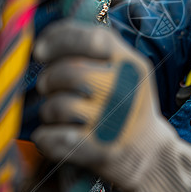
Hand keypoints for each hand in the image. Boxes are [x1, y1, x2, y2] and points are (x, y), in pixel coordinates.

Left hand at [32, 20, 190, 191]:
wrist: (149, 152)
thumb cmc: (129, 103)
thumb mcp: (129, 69)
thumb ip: (99, 49)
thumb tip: (48, 40)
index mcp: (132, 65)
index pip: (94, 39)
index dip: (60, 39)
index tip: (41, 50)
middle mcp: (125, 90)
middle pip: (70, 72)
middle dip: (49, 78)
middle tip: (48, 85)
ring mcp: (112, 121)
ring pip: (58, 106)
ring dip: (48, 110)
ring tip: (57, 113)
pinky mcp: (98, 150)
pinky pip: (53, 138)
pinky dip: (46, 137)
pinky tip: (53, 135)